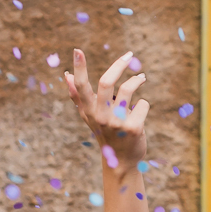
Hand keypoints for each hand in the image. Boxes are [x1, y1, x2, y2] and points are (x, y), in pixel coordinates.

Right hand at [65, 49, 149, 169]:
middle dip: (119, 65)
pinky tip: (140, 111)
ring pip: (127, 89)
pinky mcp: (134, 128)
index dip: (79, 67)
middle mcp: (100, 116)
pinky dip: (143, 105)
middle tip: (129, 55)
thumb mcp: (89, 116)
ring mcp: (117, 123)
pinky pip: (143, 104)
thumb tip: (67, 75)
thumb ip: (78, 96)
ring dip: (137, 79)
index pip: (81, 86)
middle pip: (106, 82)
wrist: (121, 161)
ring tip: (142, 77)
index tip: (77, 50)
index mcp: (89, 111)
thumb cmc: (105, 133)